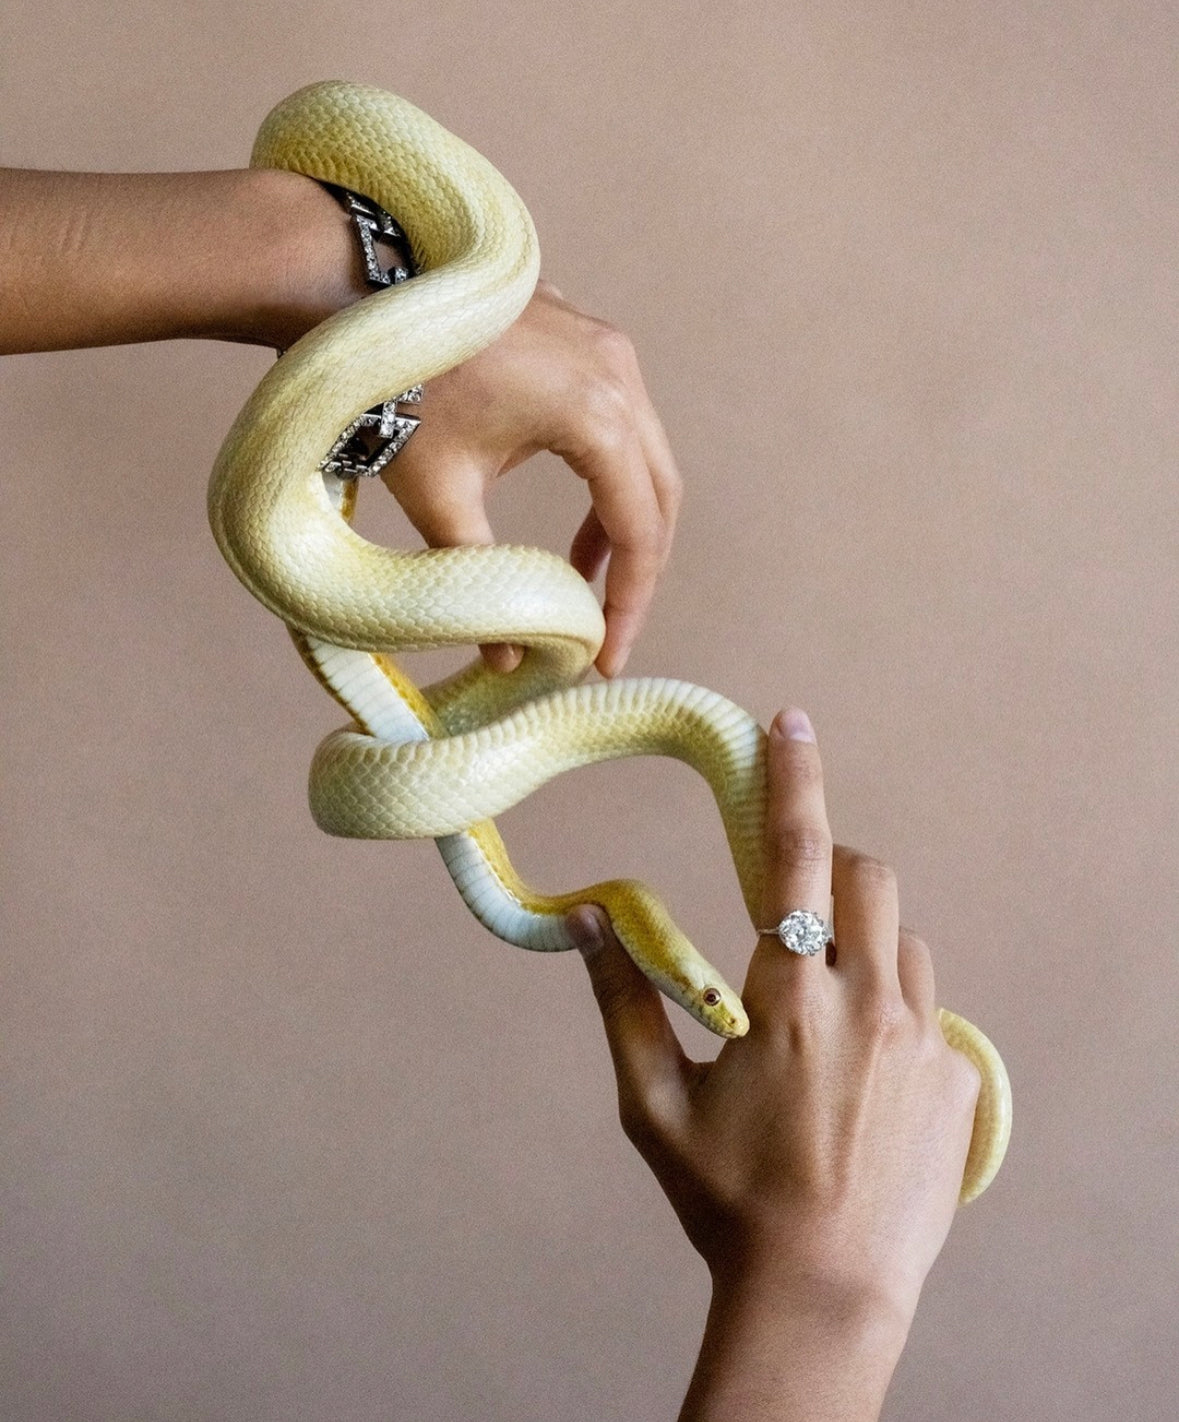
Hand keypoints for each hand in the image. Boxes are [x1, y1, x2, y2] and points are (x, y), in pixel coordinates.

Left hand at [1, 172, 679, 678]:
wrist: (349, 285)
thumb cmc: (393, 388)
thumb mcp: (440, 498)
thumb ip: (480, 580)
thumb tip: (506, 658)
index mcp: (596, 414)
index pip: (639, 528)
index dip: (628, 601)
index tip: (606, 655)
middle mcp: (618, 373)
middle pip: (658, 493)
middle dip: (636, 569)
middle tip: (608, 629)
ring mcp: (604, 347)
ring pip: (644, 457)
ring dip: (623, 523)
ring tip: (583, 583)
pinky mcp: (583, 338)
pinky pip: (621, 422)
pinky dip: (607, 479)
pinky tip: (576, 522)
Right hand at [569, 709, 979, 1419]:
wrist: (823, 1294)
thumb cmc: (728, 1200)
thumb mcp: (655, 1105)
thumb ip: (622, 1002)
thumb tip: (588, 918)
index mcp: (787, 998)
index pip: (796, 856)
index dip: (793, 778)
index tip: (790, 721)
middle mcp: (866, 1003)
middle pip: (869, 878)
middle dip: (831, 873)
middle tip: (792, 919)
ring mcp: (924, 1042)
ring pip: (905, 943)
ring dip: (863, 947)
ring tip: (822, 1017)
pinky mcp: (958, 1080)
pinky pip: (929, 1011)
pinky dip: (893, 1014)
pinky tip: (860, 1082)